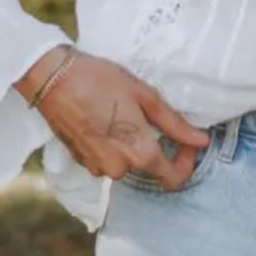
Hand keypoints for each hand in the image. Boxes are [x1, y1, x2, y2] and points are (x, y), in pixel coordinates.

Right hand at [16, 46, 210, 186]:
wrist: (52, 78)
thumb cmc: (101, 80)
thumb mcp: (144, 96)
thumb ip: (175, 124)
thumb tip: (202, 141)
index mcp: (139, 153)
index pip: (173, 177)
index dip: (186, 160)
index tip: (186, 140)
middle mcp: (118, 168)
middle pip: (149, 167)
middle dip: (157, 147)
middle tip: (152, 118)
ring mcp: (96, 167)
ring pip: (127, 163)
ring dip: (132, 145)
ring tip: (126, 113)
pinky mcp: (81, 161)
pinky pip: (107, 159)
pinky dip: (113, 145)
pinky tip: (108, 119)